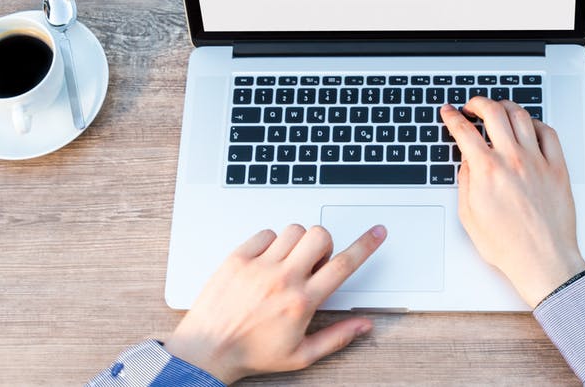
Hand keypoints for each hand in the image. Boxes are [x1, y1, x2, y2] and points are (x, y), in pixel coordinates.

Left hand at [164, 224, 386, 382]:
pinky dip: (271, 242)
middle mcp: (282, 279)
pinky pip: (265, 233)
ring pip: (293, 230)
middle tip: (314, 262)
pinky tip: (267, 261)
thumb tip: (364, 326)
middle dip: (324, 244)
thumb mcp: (301, 355)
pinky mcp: (237, 259)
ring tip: (288, 262)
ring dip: (298, 242)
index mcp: (301, 302)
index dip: (366, 245)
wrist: (207, 350)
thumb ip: (337, 337)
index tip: (377, 233)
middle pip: (319, 236)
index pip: (342, 266)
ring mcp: (258, 266)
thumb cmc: (251, 353)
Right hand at [440, 98, 584, 307]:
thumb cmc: (508, 246)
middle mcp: (512, 160)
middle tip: (472, 106)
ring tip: (499, 109)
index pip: (464, 131)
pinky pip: (548, 133)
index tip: (449, 112)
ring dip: (506, 106)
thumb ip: (465, 182)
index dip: (452, 117)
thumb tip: (467, 161)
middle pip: (493, 112)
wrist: (543, 262)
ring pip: (521, 116)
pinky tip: (529, 127)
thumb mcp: (469, 216)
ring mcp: (537, 161)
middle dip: (478, 102)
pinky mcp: (557, 168)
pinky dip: (536, 123)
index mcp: (487, 171)